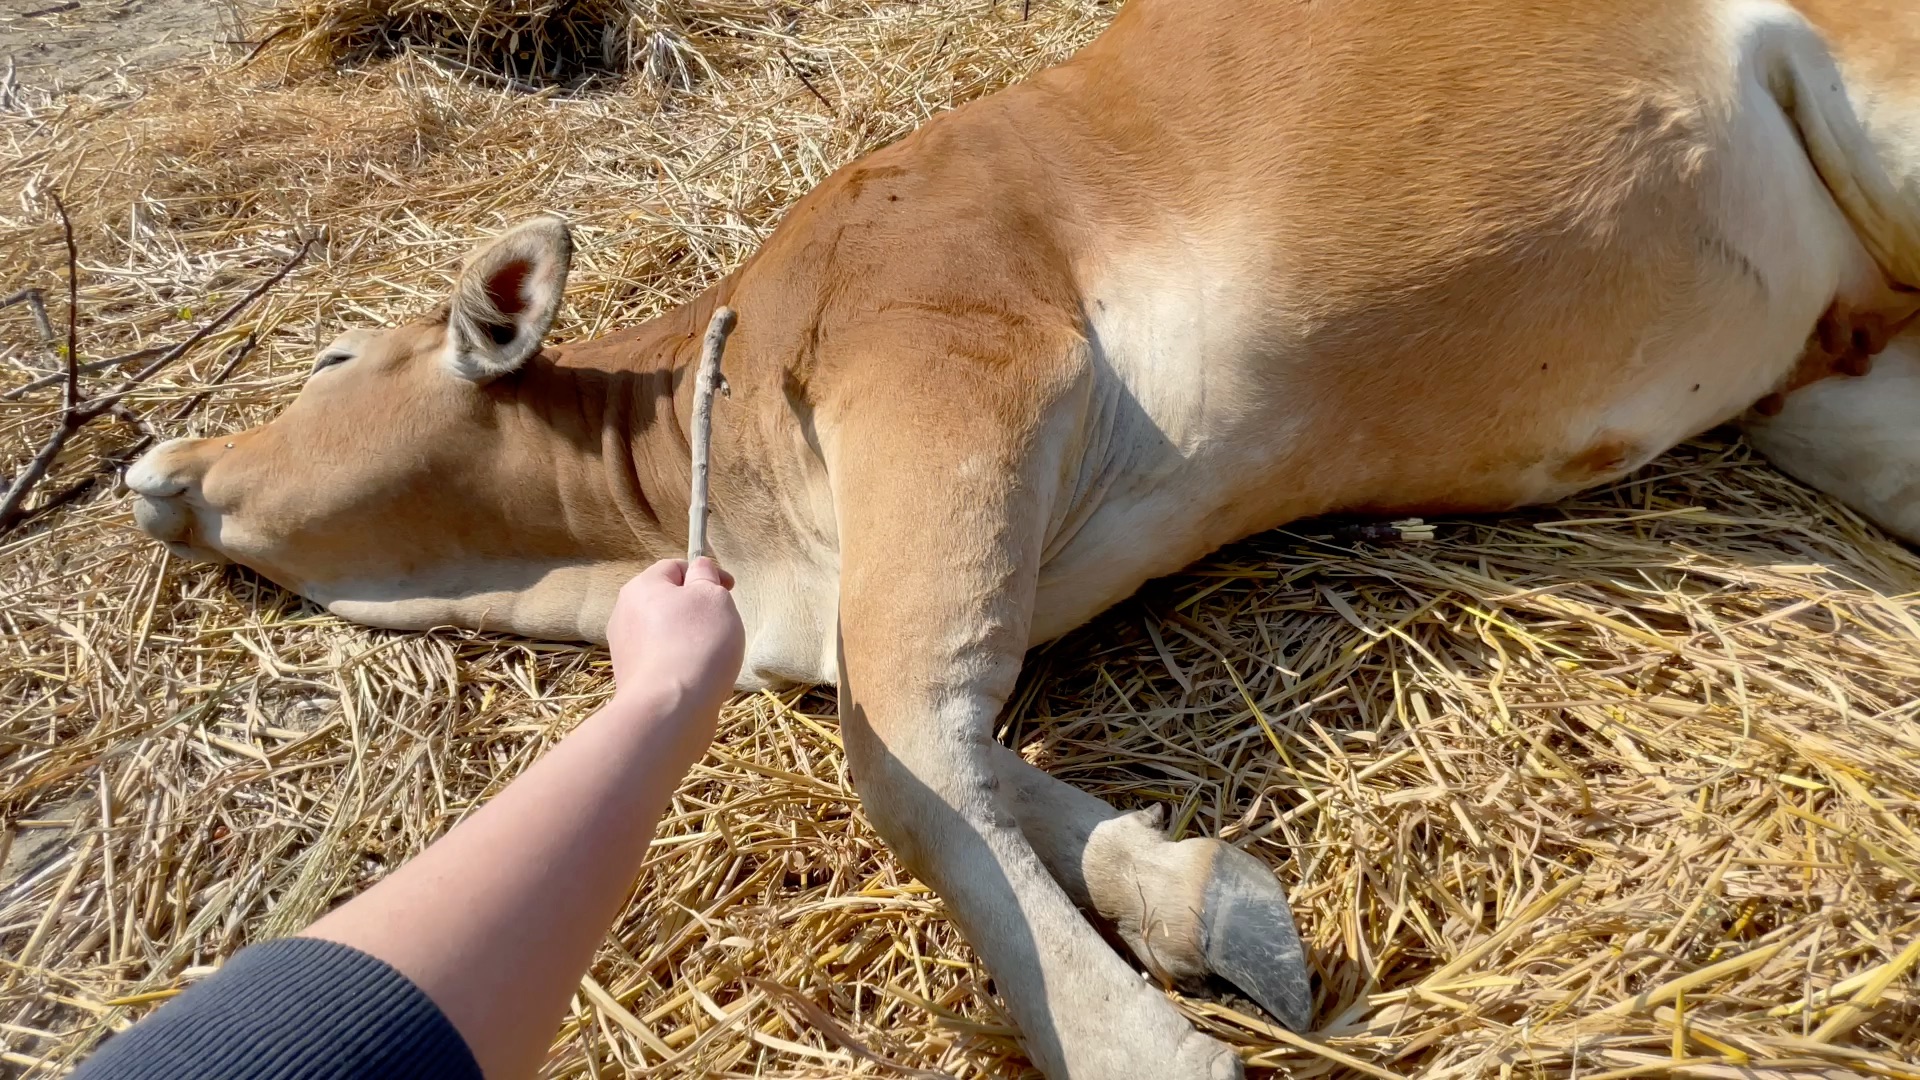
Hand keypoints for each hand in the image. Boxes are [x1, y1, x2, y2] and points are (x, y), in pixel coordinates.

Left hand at [605, 558, 744, 755]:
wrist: (669, 709)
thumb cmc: (697, 644)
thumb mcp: (713, 597)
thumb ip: (706, 576)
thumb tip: (699, 569)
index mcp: (641, 587)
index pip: (675, 567)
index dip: (706, 574)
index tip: (730, 590)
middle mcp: (625, 614)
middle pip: (668, 601)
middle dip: (697, 609)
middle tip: (723, 624)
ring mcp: (624, 648)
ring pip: (665, 633)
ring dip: (689, 638)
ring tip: (711, 657)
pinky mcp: (630, 678)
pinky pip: (661, 660)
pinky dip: (680, 663)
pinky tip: (697, 678)